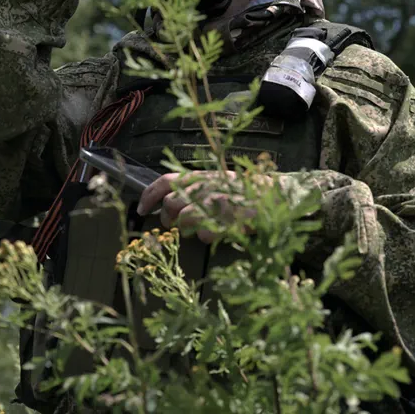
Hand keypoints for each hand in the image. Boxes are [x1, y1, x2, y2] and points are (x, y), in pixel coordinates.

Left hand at [136, 170, 265, 243]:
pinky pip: (203, 234)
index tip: (140, 209)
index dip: (148, 195)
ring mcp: (213, 202)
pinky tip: (219, 232)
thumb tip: (170, 202)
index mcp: (200, 176)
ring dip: (187, 228)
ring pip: (184, 219)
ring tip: (201, 226)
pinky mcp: (223, 218)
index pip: (165, 181)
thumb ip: (194, 187)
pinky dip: (207, 237)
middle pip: (170, 204)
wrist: (274, 195)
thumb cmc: (243, 191)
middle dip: (167, 217)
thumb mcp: (216, 180)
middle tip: (174, 224)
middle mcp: (204, 186)